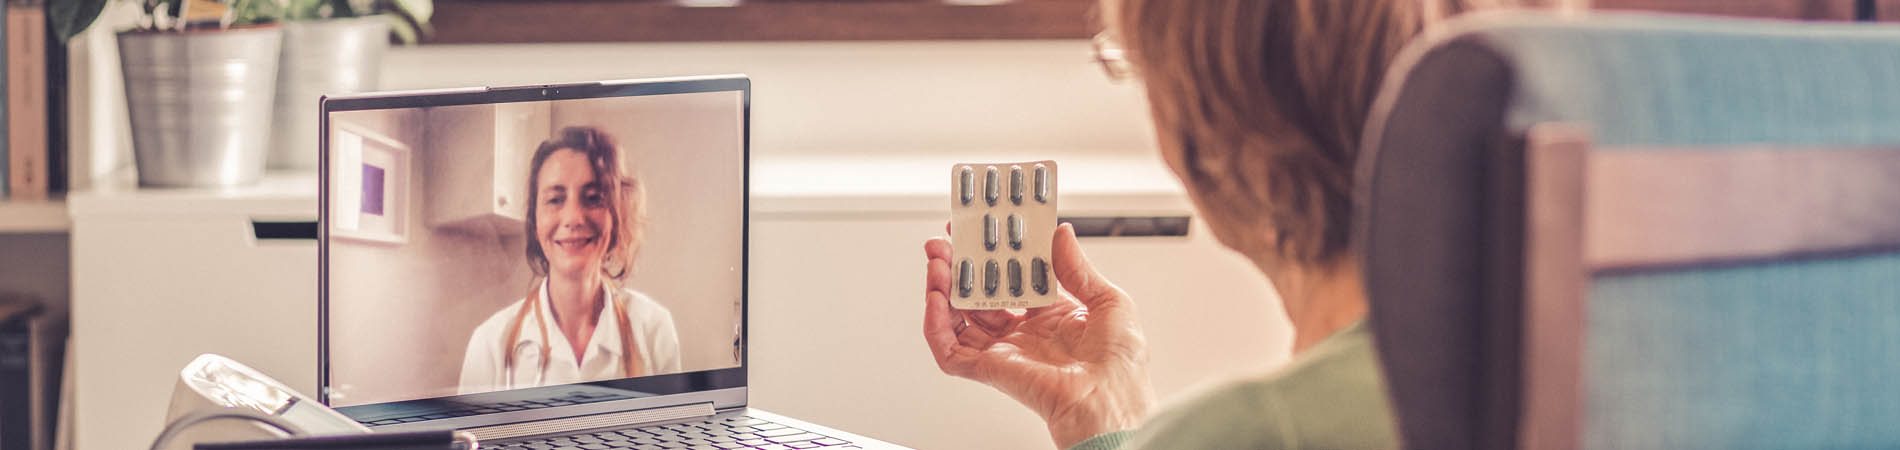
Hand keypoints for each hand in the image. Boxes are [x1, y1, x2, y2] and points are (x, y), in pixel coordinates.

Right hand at [923, 223, 1154, 448]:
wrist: (1111, 402)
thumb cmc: (1121, 366)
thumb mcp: (1108, 301)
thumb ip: (1077, 267)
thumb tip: (1060, 233)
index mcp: (1051, 318)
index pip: (1012, 280)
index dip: (994, 256)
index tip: (981, 231)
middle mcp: (1023, 335)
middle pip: (979, 296)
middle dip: (960, 268)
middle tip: (946, 242)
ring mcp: (1003, 352)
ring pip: (958, 318)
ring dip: (942, 289)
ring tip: (936, 260)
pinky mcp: (988, 369)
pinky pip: (949, 348)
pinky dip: (935, 324)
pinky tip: (934, 297)